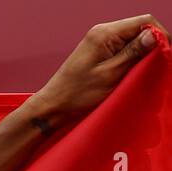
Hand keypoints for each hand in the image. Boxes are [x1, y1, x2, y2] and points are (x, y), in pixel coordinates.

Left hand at [29, 15, 166, 122]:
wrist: (52, 105)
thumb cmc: (77, 93)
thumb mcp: (110, 74)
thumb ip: (133, 53)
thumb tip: (154, 35)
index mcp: (104, 33)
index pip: (144, 21)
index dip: (159, 35)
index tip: (165, 54)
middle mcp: (102, 32)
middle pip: (139, 28)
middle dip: (151, 44)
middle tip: (156, 65)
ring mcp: (99, 41)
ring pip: (132, 38)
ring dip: (141, 52)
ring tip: (142, 70)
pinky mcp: (97, 52)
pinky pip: (122, 48)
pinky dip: (131, 57)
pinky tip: (131, 71)